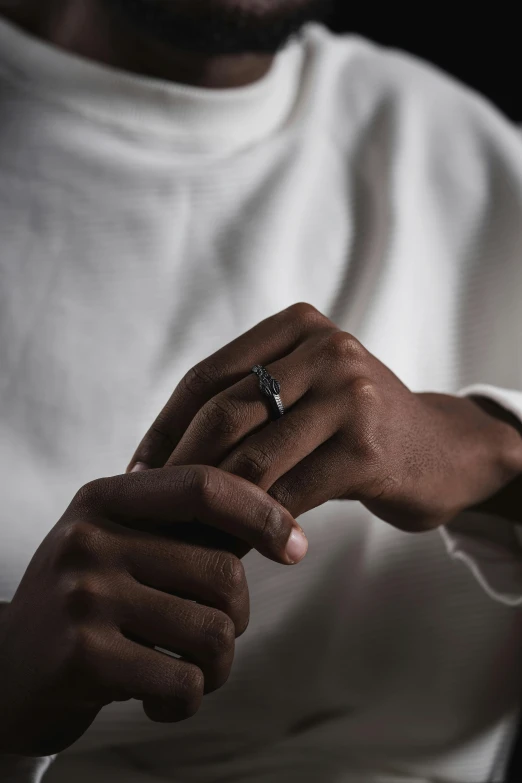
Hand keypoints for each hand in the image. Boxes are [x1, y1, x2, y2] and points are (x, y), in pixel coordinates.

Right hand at [0, 465, 304, 756]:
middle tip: (211, 641)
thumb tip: (277, 523)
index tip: (295, 545)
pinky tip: (161, 702)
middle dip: (236, 618)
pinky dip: (187, 703)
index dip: (261, 511)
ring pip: (213, 632)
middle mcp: (89, 538)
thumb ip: (176, 530)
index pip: (202, 487)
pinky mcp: (82, 656)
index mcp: (103, 499)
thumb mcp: (114, 546)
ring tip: (190, 673)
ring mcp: (82, 595)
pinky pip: (184, 683)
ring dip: (218, 667)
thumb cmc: (85, 606)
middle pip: (223, 572)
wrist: (4, 671)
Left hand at [127, 302, 521, 532]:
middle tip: (155, 510)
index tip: (137, 472)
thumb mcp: (306, 389)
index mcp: (298, 325)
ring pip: (253, 459)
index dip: (165, 430)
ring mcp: (350, 396)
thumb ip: (248, 400)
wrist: (443, 449)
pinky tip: (243, 548)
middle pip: (224, 414)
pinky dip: (258, 527)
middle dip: (181, 469)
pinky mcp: (366, 449)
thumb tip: (159, 456)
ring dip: (215, 507)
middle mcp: (325, 349)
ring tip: (191, 535)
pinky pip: (290, 494)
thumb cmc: (355, 424)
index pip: (206, 377)